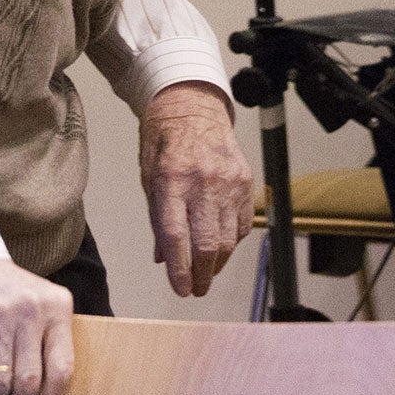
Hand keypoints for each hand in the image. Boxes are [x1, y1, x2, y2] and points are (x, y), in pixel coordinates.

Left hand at [140, 81, 253, 296]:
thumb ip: (157, 218)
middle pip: (207, 243)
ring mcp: (228, 182)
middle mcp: (203, 181)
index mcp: (172, 179)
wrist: (193, 105)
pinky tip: (221, 247)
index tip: (180, 288)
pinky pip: (242, 223)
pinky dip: (232, 242)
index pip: (176, 236)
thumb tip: (163, 257)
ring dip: (217, 263)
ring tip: (207, 273)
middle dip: (201, 275)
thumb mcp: (148, 176)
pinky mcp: (245, 182)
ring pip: (228, 239)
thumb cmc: (164, 140)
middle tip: (196, 289)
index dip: (179, 269)